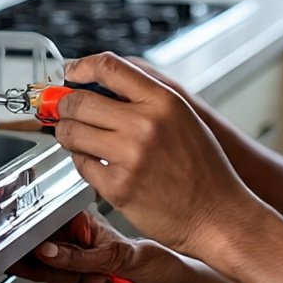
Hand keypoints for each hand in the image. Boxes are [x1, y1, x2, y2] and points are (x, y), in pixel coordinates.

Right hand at [10, 210, 183, 282]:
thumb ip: (79, 256)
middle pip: (48, 270)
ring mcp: (78, 274)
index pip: (43, 236)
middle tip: (97, 273)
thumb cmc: (153, 261)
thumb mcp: (116, 255)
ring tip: (112, 282)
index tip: (20, 259)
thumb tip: (47, 251)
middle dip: (75, 278)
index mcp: (79, 229)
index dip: (32, 250)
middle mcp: (75, 250)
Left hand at [54, 52, 259, 259]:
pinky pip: (80, 164)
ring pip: (71, 132)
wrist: (218, 216)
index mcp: (163, 101)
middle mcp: (145, 125)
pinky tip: (97, 164)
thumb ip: (142, 98)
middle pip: (79, 100)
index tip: (70, 73)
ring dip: (67, 133)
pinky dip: (83, 163)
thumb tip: (96, 84)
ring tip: (77, 137)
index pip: (108, 66)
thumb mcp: (181, 118)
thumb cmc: (202, 169)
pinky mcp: (117, 187)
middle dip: (64, 105)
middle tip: (65, 111)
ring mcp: (129, 157)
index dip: (81, 67)